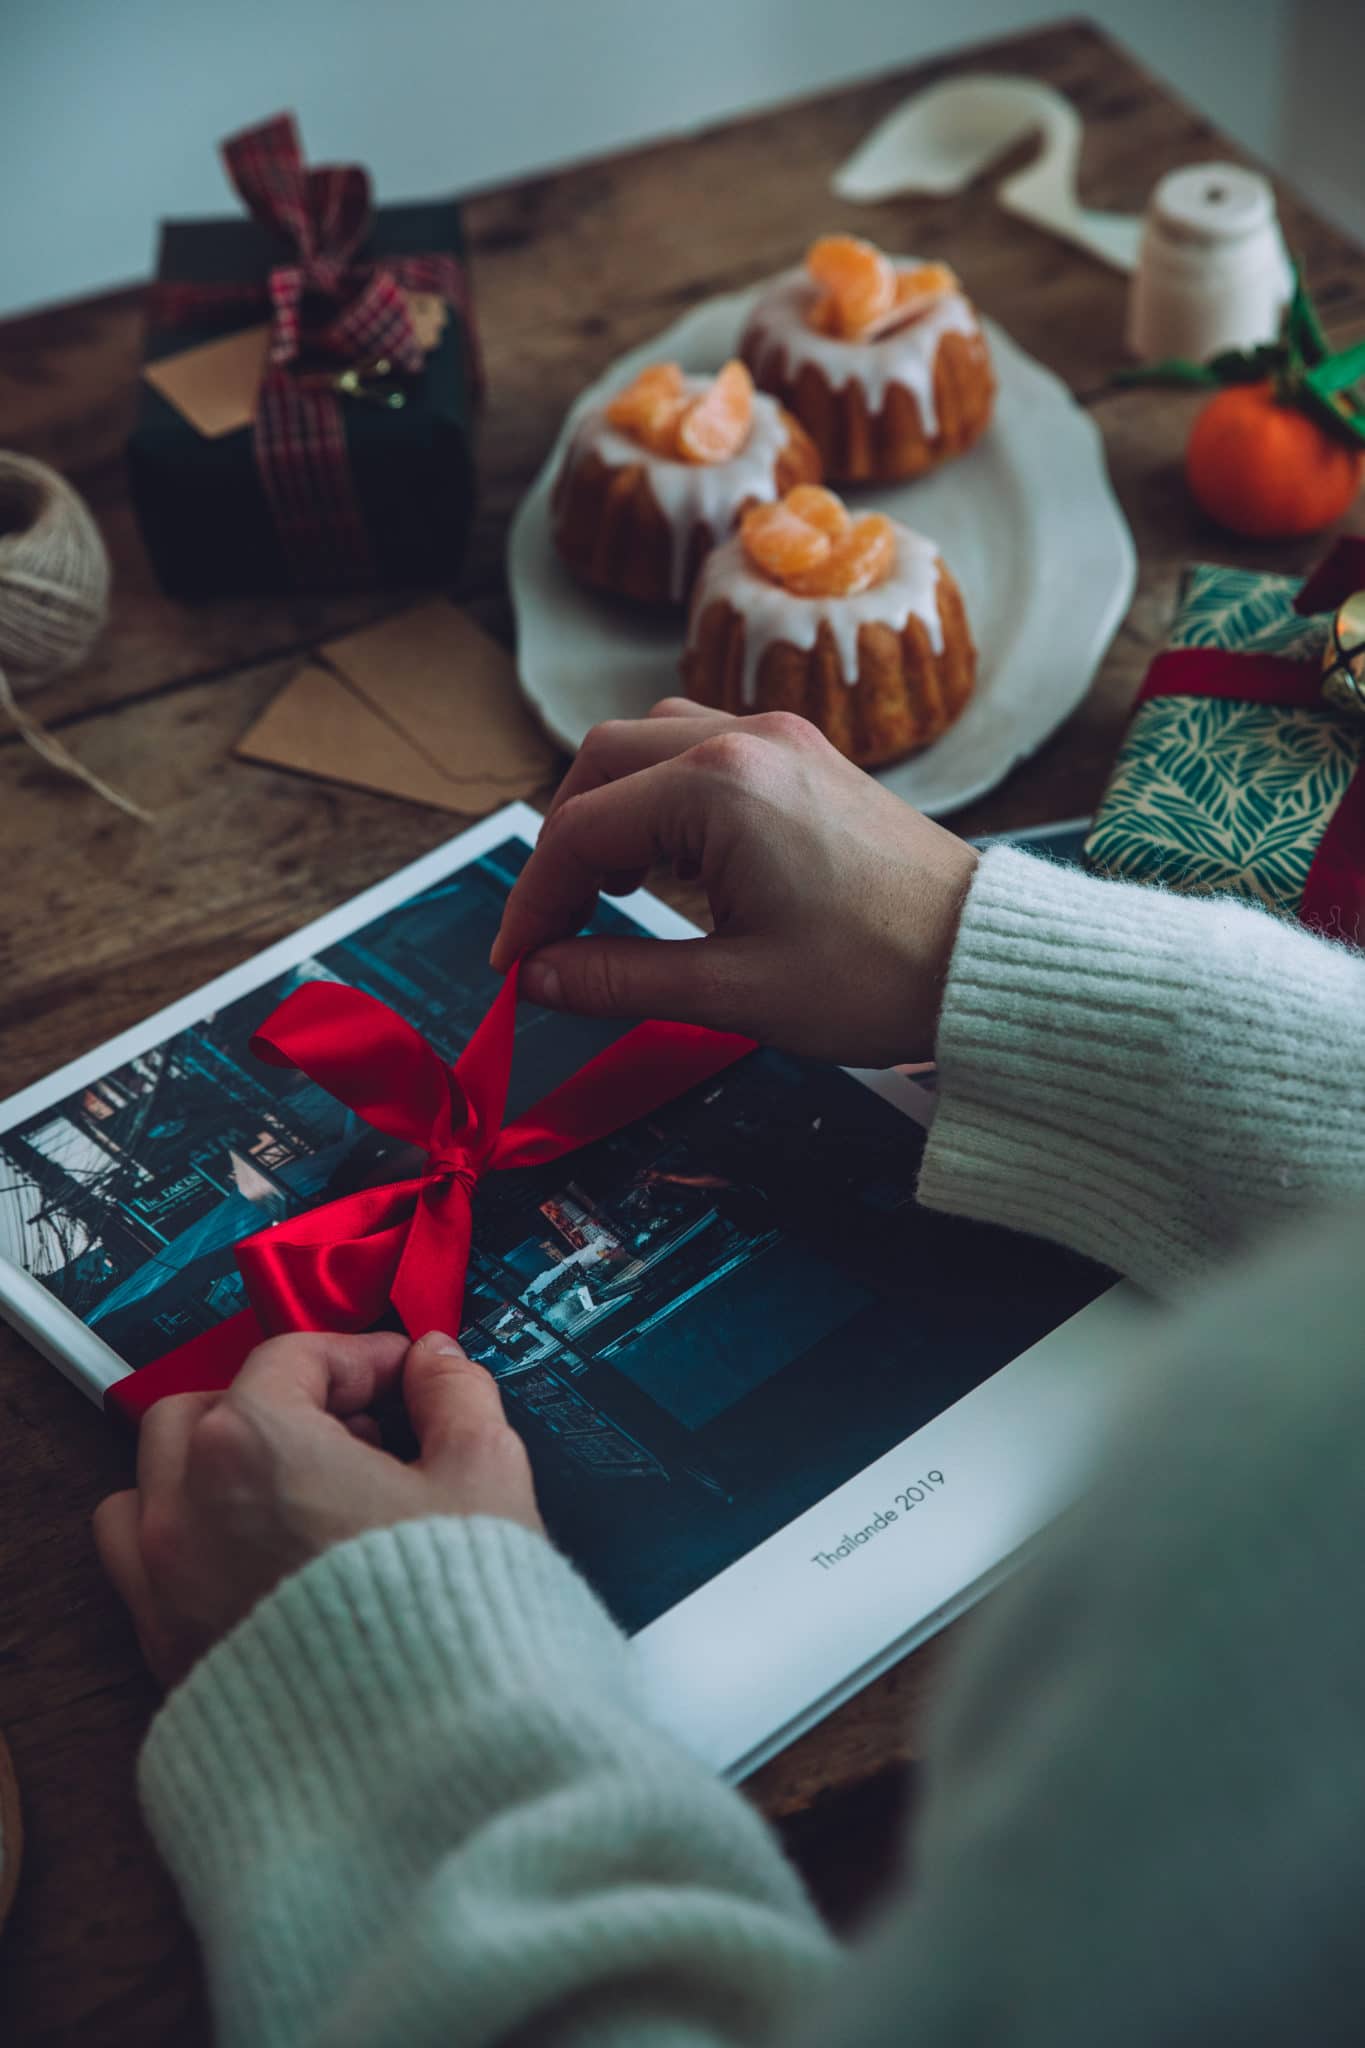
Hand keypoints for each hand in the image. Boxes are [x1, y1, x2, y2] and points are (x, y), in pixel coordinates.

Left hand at [93, 1330, 541, 1687]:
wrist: (429, 1761)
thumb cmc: (453, 1621)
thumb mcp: (485, 1476)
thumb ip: (456, 1396)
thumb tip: (437, 1363)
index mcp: (257, 1445)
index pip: (291, 1358)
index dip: (359, 1358)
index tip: (401, 1380)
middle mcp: (188, 1508)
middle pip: (204, 1409)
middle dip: (275, 1405)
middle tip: (352, 1432)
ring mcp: (166, 1586)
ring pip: (149, 1485)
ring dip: (210, 1470)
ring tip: (291, 1494)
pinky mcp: (167, 1655)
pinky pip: (140, 1569)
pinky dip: (183, 1545)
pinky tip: (258, 1562)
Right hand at [492, 702, 978, 1067]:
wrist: (985, 961)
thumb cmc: (877, 976)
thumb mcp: (733, 993)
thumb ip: (618, 979)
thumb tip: (537, 978)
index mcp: (720, 787)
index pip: (580, 831)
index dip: (533, 902)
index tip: (516, 965)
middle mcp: (745, 738)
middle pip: (601, 764)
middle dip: (562, 846)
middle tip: (552, 930)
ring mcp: (780, 737)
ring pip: (649, 743)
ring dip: (610, 809)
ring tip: (611, 892)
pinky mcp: (805, 754)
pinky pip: (703, 747)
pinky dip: (663, 795)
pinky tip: (672, 860)